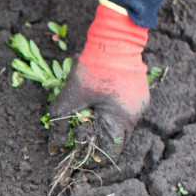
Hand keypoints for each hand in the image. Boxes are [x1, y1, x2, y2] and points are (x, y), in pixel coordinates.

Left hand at [50, 1, 149, 142]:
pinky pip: (125, 110)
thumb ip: (60, 123)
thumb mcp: (70, 97)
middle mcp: (137, 116)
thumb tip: (54, 148)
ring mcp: (141, 104)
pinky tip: (98, 102)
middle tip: (78, 136)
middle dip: (96, 140)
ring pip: (121, 124)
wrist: (114, 38)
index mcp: (122, 121)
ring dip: (104, 124)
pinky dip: (111, 111)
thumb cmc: (92, 69)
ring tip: (87, 116)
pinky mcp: (140, 93)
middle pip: (115, 139)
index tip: (77, 156)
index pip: (110, 153)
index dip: (92, 157)